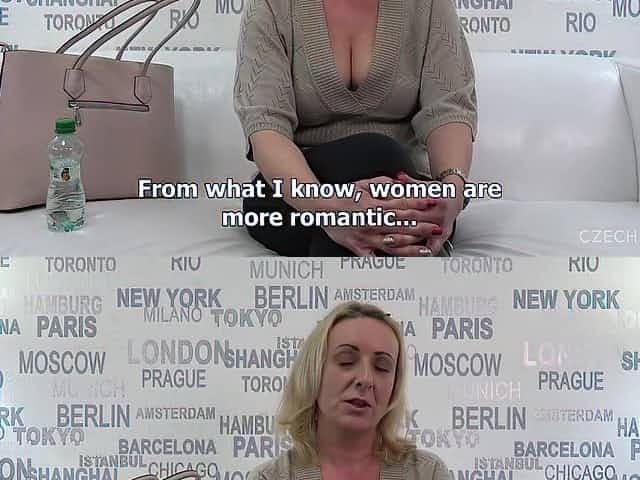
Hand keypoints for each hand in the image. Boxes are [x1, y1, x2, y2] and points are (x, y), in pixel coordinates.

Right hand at [322, 176, 440, 255]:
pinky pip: (374, 258)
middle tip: (438, 227)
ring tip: (427, 248)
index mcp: (374, 204)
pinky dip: (387, 263)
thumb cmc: (342, 195)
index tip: (433, 202)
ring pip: (392, 243)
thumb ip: (382, 185)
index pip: (401, 203)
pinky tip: (401, 266)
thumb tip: (400, 184)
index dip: (419, 202)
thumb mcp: (363, 184)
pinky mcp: (358, 248)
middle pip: (401, 224)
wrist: (320, 208)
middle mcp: (372, 222)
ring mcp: (366, 237)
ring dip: (411, 246)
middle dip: (422, 226)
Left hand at [381, 172, 463, 255]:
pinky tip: (410, 256)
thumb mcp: (425, 185)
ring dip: (404, 242)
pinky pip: (432, 248)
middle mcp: (439, 215)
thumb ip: (410, 183)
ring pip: (420, 237)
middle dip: (397, 227)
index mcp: (435, 201)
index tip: (384, 213)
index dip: (398, 211)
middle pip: (415, 223)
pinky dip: (421, 253)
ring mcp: (442, 228)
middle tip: (382, 233)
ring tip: (389, 242)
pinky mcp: (443, 237)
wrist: (456, 198)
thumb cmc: (436, 192)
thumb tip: (399, 177)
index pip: (413, 208)